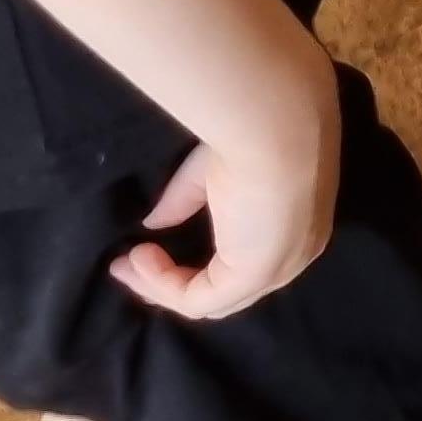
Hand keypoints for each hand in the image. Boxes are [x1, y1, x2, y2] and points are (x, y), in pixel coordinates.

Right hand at [106, 52, 339, 320]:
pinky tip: (138, 257)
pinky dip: (161, 285)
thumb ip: (185, 201)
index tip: (147, 247)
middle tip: (128, 265)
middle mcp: (292, 255)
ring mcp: (277, 269)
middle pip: (224, 291)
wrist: (277, 119)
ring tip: (125, 264)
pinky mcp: (254, 275)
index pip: (242, 262)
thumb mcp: (212, 171)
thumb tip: (153, 225)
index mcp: (295, 227)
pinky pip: (198, 300)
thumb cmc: (254, 133)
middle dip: (170, 281)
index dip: (193, 262)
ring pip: (210, 301)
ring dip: (159, 286)